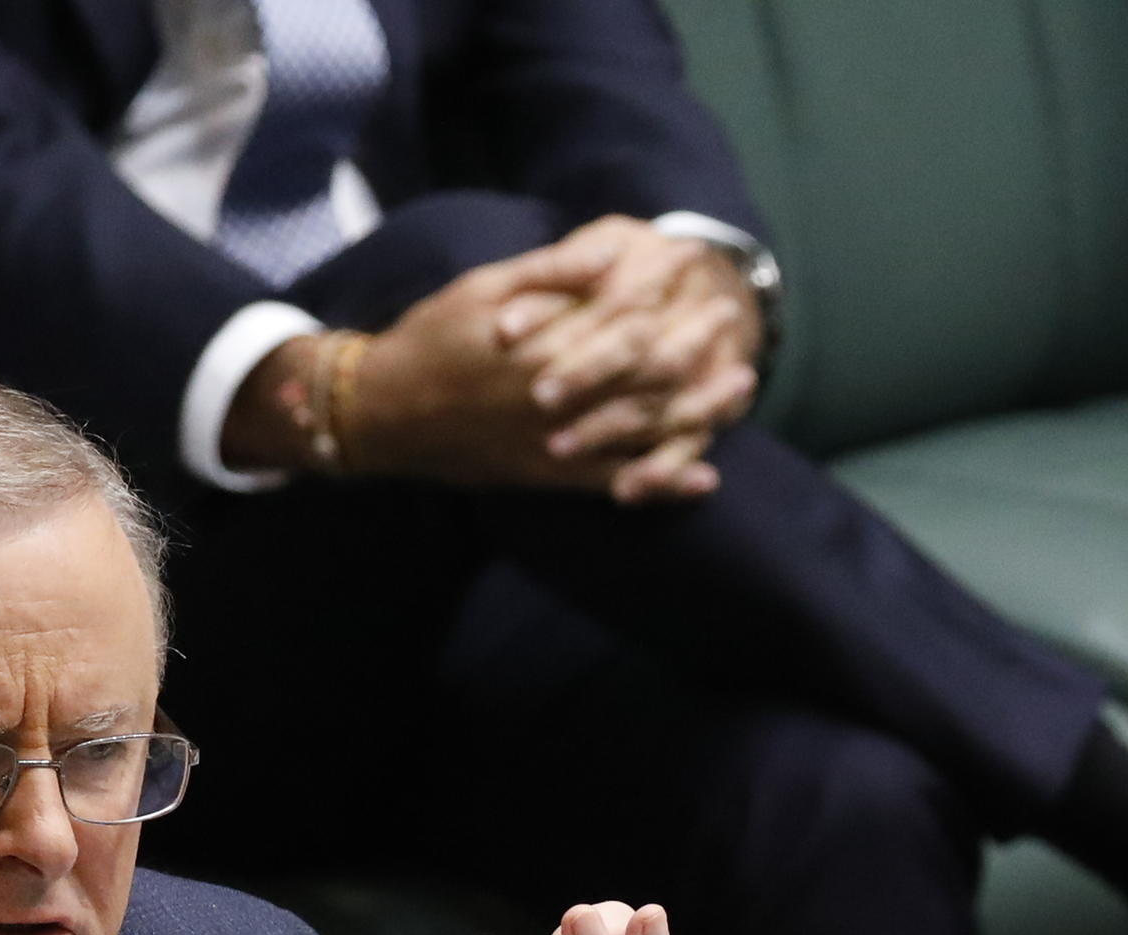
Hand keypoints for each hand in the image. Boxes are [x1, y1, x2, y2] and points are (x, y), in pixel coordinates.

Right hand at [233, 223, 758, 502]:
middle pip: (650, 372)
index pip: (626, 315)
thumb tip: (608, 257)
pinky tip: (703, 479)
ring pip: (646, 428)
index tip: (697, 267)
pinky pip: (619, 484)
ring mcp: (561, 442)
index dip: (667, 291)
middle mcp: (563, 396)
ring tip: (740, 388)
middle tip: (733, 324)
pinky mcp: (553, 477)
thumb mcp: (487, 288)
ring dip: (700, 411)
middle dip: (697, 347)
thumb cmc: (434, 337)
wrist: (388, 413)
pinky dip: (664, 483)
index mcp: (548, 343)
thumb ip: (552, 277)